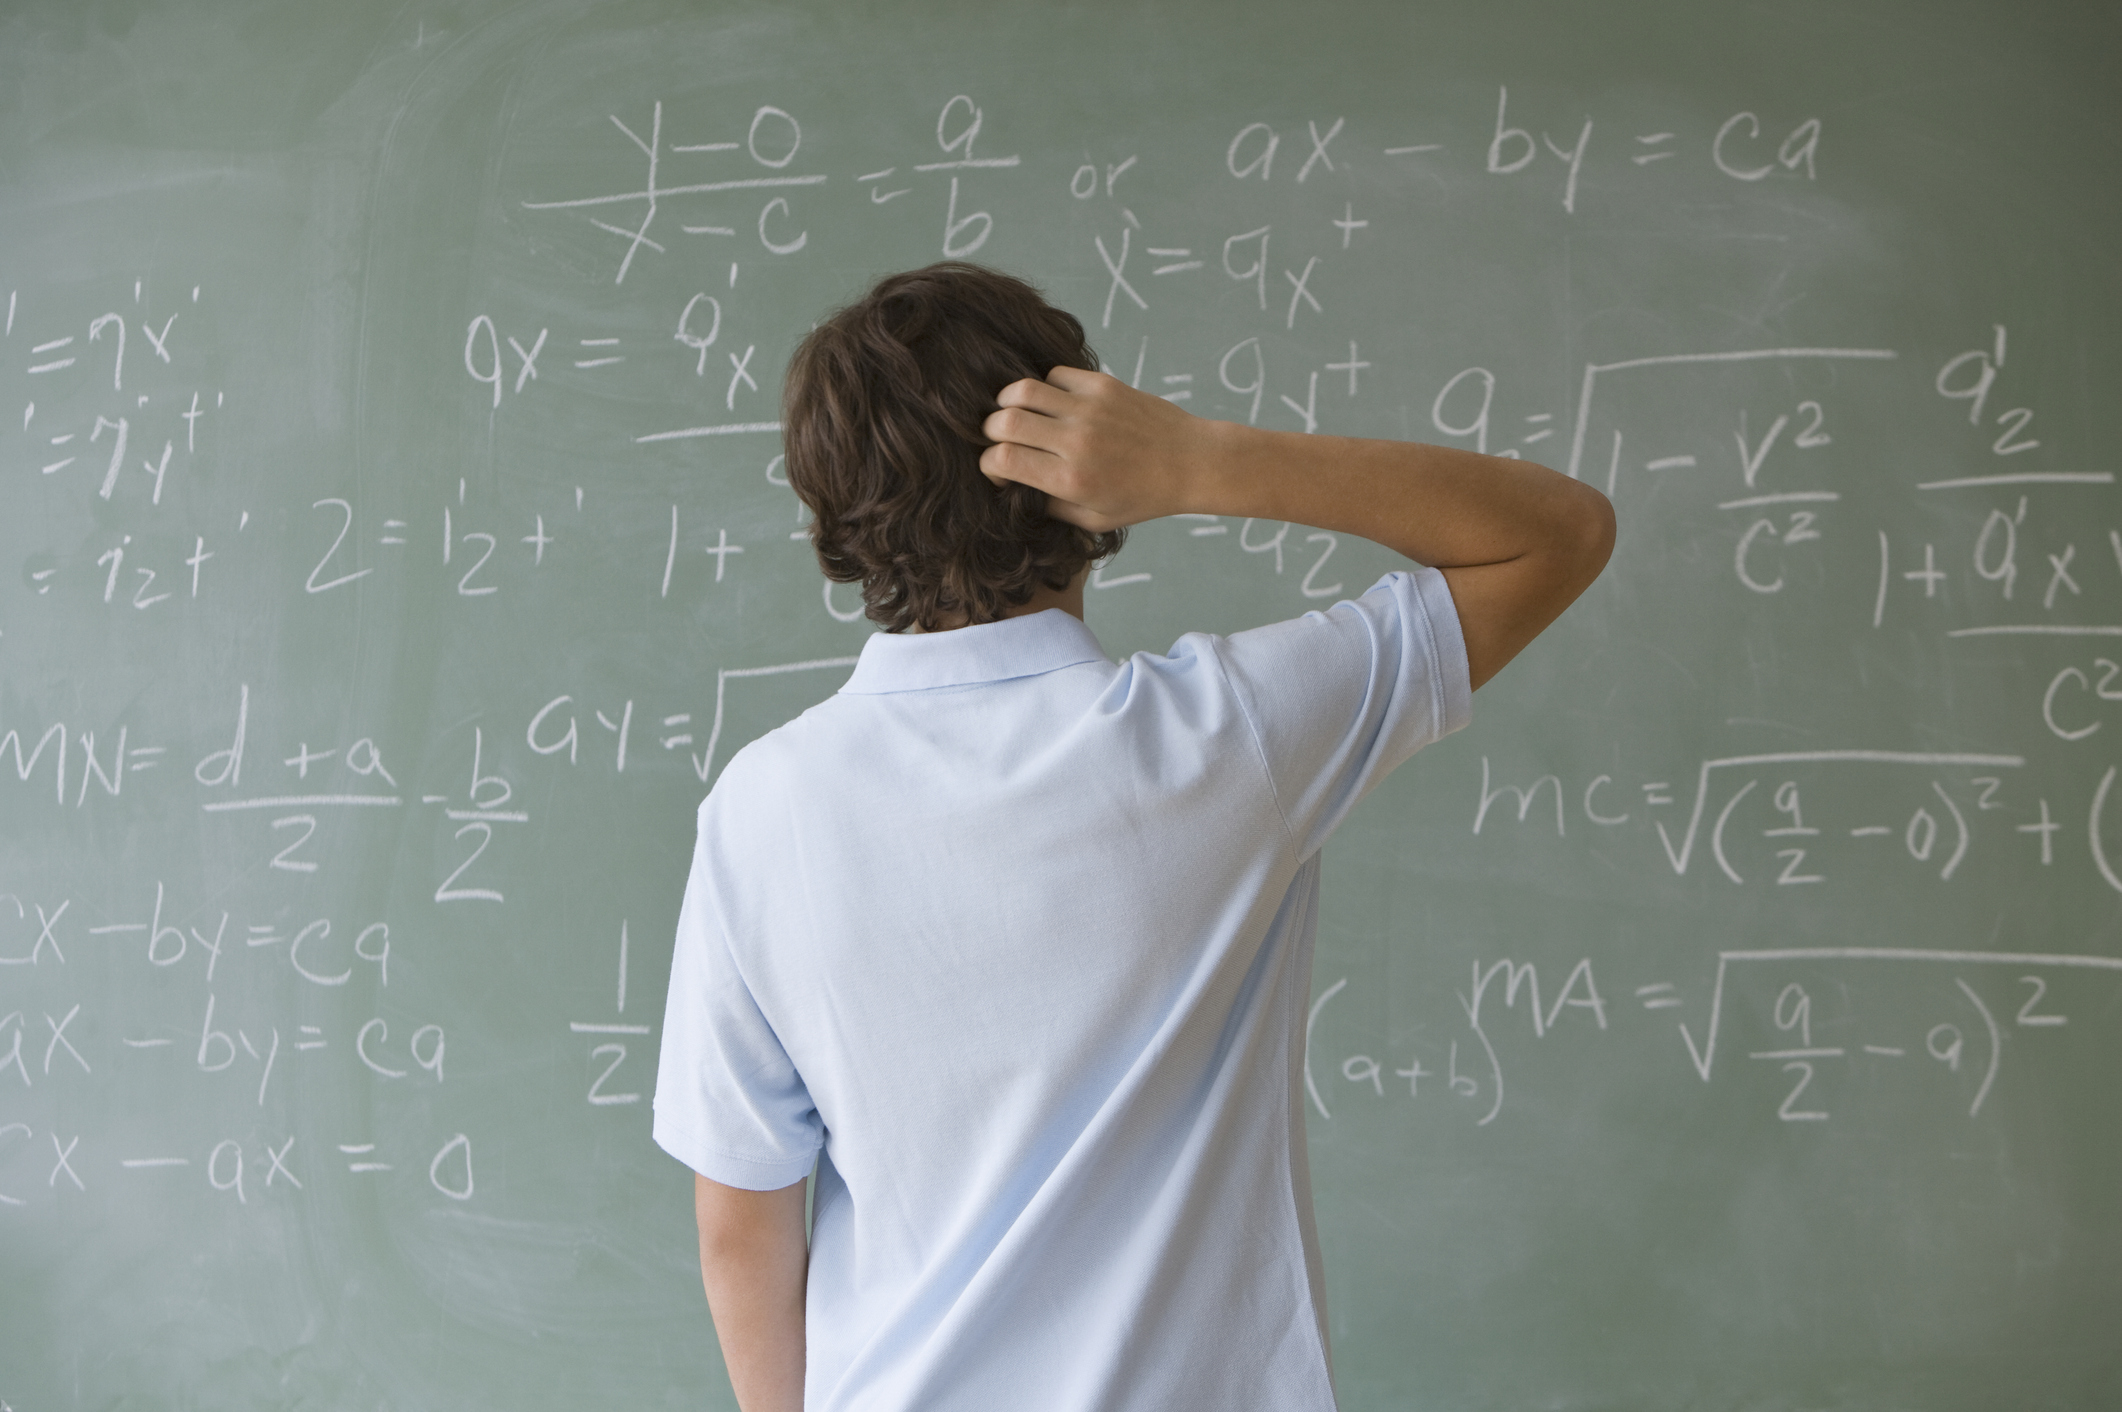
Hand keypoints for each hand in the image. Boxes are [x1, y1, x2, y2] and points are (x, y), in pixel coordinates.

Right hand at [979, 366, 1219, 530]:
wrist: (1191, 462)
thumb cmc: (1143, 497)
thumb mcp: (1095, 519)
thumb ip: (1051, 507)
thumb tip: (1016, 488)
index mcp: (1071, 480)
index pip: (1002, 459)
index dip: (988, 463)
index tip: (998, 468)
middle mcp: (1076, 442)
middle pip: (1003, 421)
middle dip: (990, 431)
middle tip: (1000, 438)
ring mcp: (1090, 409)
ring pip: (1022, 390)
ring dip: (1009, 402)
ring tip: (1017, 413)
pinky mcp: (1103, 386)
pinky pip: (1054, 375)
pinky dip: (1045, 386)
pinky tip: (1054, 402)